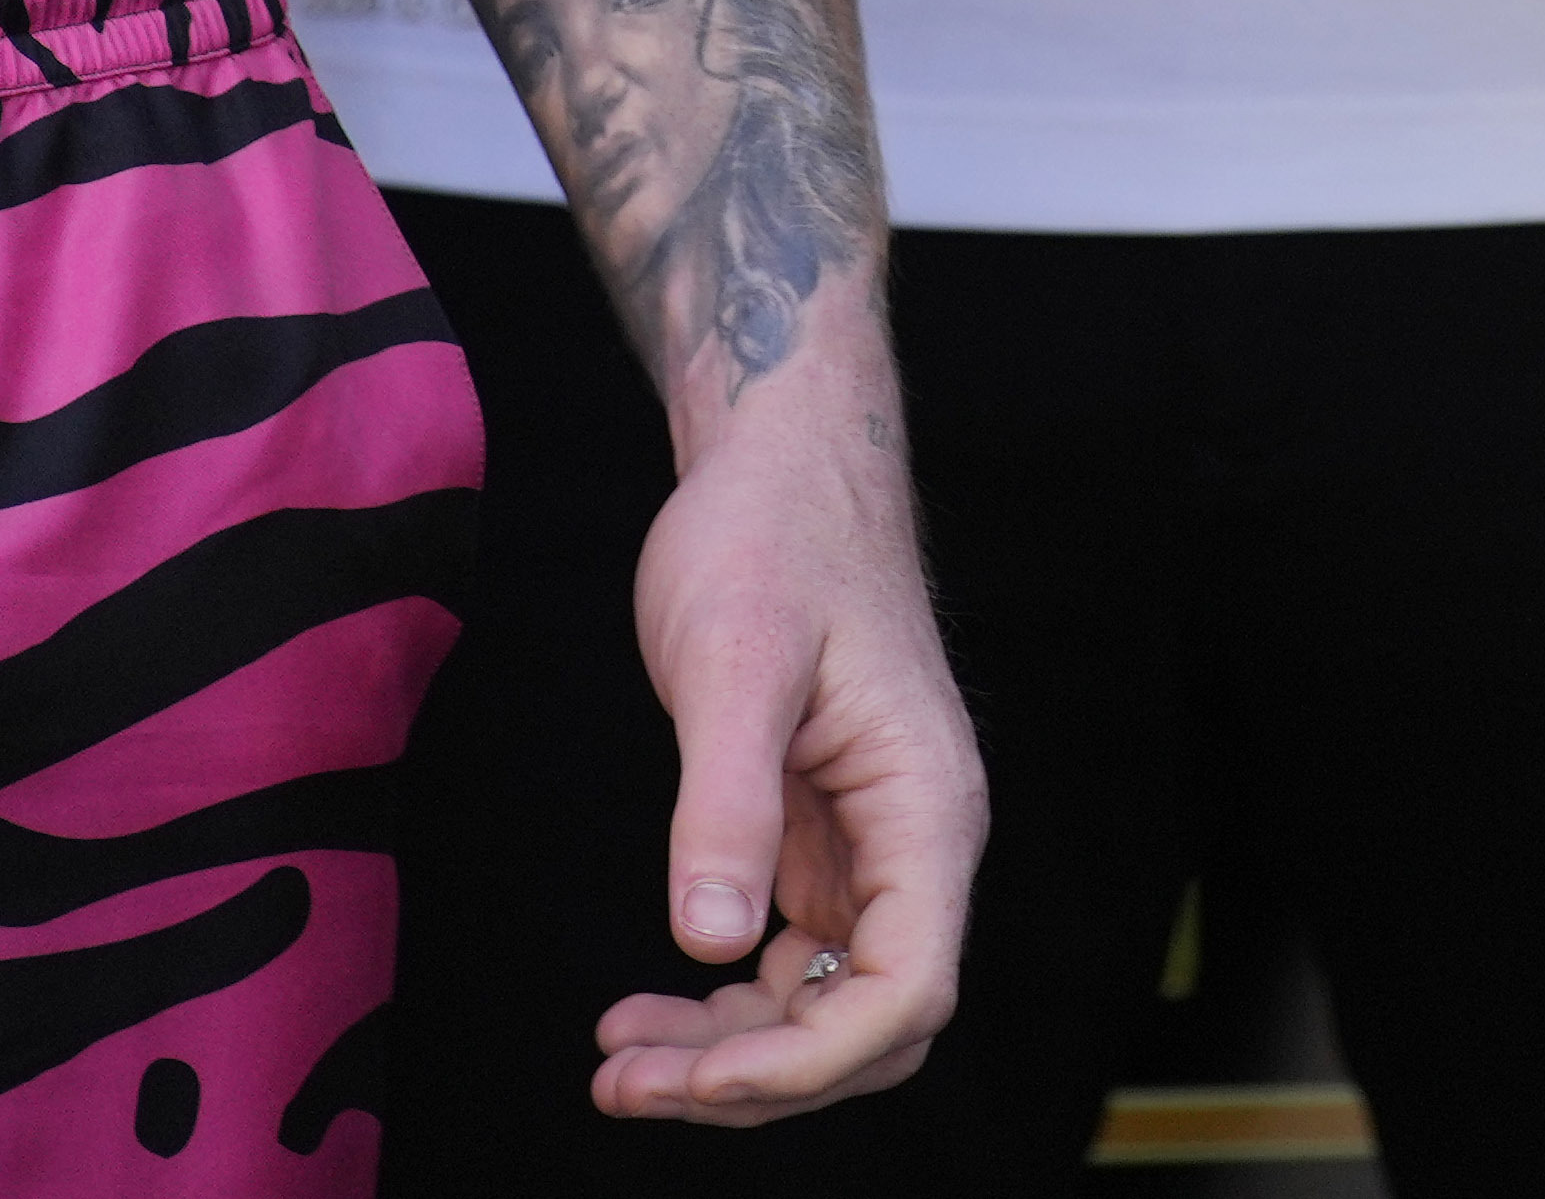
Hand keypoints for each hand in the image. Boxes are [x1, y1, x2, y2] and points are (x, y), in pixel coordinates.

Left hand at [589, 346, 971, 1121]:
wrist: (776, 461)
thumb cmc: (770, 536)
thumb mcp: (733, 660)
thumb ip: (725, 804)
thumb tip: (709, 942)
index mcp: (926, 807)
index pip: (907, 987)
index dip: (811, 1059)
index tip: (699, 1076)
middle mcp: (915, 845)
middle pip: (868, 1025)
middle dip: (757, 1076)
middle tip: (626, 1082)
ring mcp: (869, 851)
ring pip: (823, 1010)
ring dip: (729, 1055)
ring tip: (617, 1063)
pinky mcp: (819, 843)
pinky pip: (787, 965)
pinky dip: (722, 1006)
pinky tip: (644, 1011)